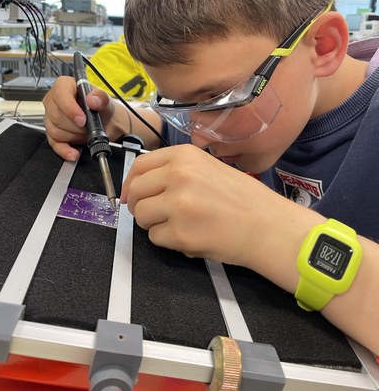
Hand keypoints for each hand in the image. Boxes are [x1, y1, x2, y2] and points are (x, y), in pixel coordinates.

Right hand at [43, 76, 114, 160]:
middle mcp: (54, 101)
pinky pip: (53, 144)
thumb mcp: (106, 101)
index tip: (82, 119)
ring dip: (74, 136)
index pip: (59, 93)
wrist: (106, 123)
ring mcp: (51, 118)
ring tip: (86, 132)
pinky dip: (65, 150)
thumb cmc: (102, 108)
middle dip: (76, 125)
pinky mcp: (52, 133)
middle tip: (89, 126)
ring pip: (55, 130)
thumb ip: (101, 98)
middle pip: (56, 115)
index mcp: (65, 86)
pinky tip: (74, 152)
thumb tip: (93, 99)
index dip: (69, 108)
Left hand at [120, 143, 265, 264]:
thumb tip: (141, 186)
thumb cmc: (242, 198)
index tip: (130, 195)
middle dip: (139, 206)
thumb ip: (174, 171)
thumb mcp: (207, 168)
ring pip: (142, 216)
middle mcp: (178, 175)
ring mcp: (178, 204)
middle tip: (153, 215)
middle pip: (135, 191)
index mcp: (184, 156)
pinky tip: (190, 236)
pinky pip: (156, 238)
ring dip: (153, 224)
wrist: (268, 225)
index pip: (140, 166)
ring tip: (178, 225)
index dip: (130, 183)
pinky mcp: (181, 233)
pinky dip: (168, 241)